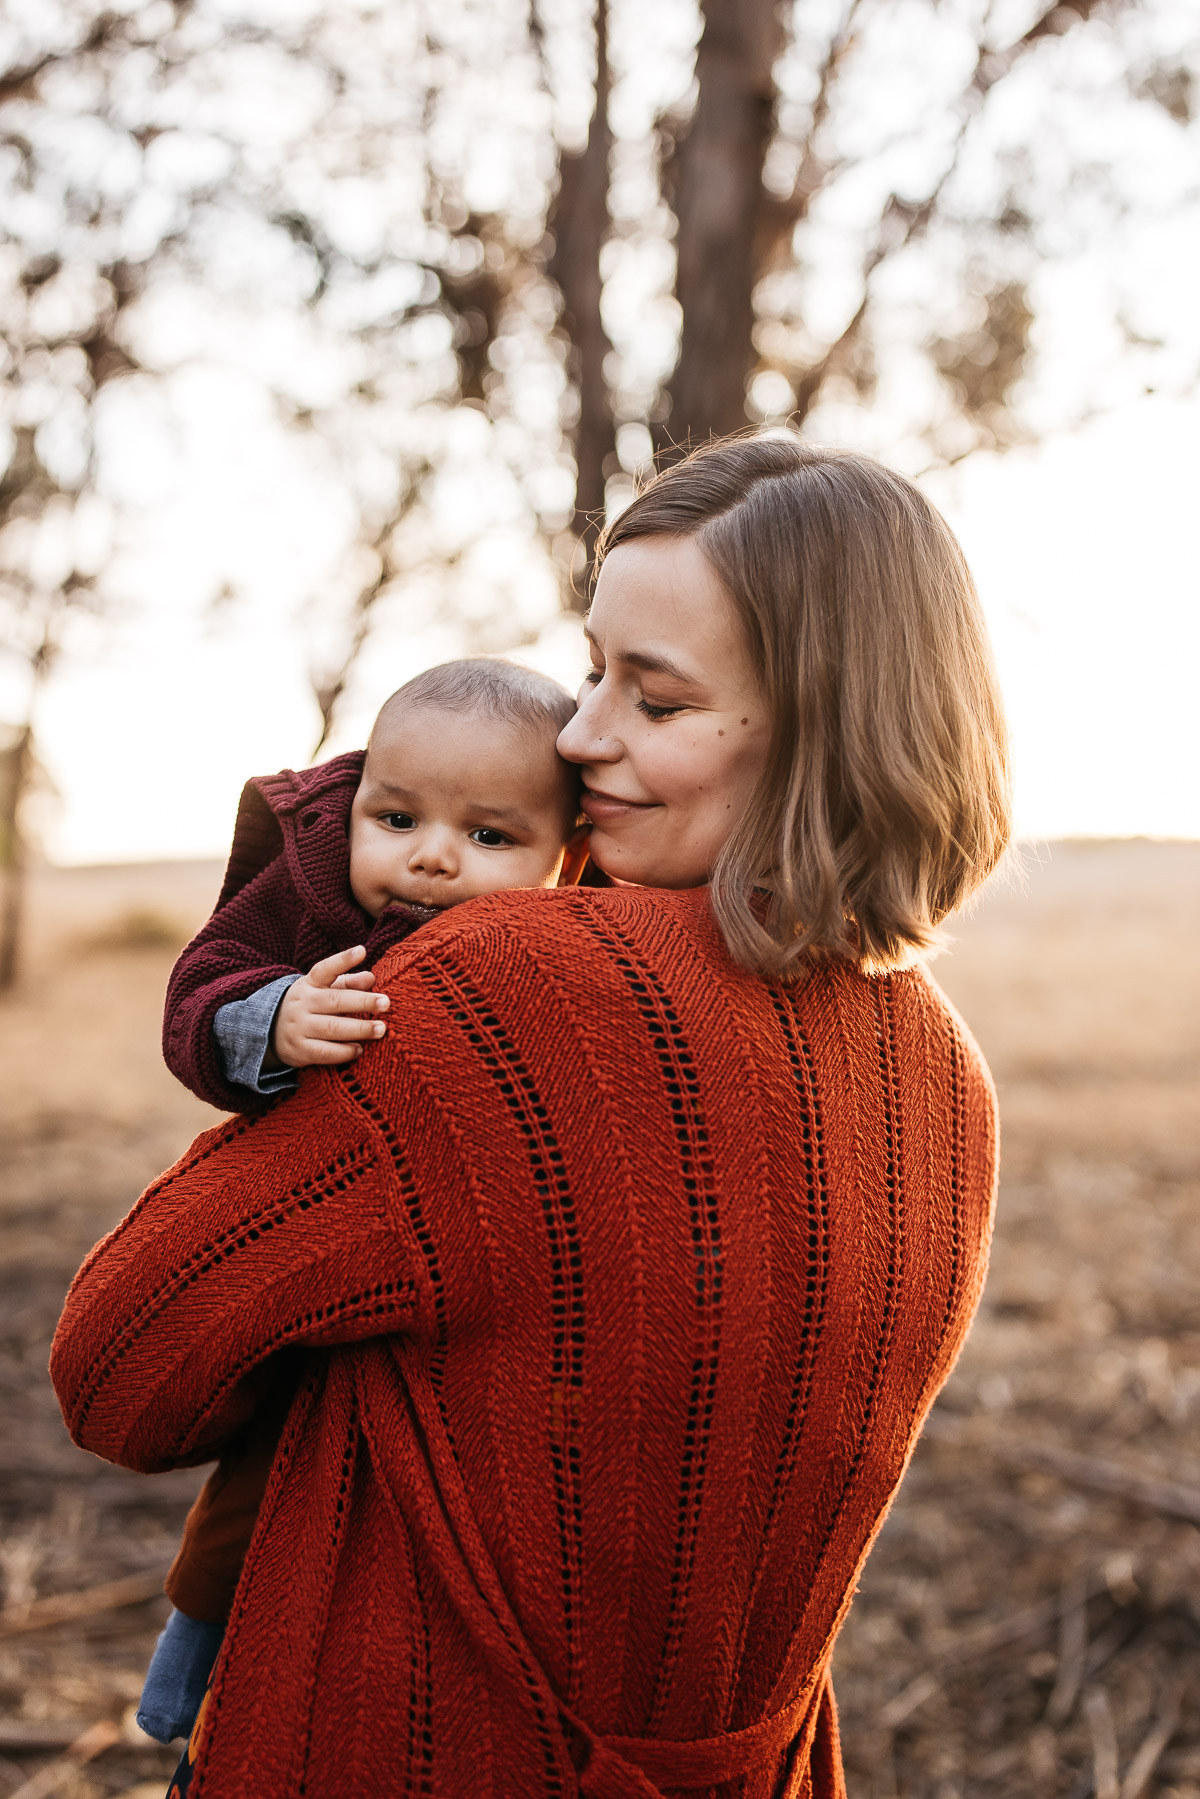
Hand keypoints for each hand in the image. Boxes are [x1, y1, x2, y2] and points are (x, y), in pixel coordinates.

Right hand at [268, 946, 389, 1068]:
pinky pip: (324, 1052)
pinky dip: (344, 1052)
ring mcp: (299, 1027)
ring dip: (359, 1029)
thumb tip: (371, 977)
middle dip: (362, 1001)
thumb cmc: (310, 1007)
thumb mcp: (323, 990)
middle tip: (386, 1003)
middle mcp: (302, 1003)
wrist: (271, 1032)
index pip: (325, 969)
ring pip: (331, 1028)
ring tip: (380, 1029)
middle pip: (334, 1001)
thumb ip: (348, 983)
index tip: (362, 951)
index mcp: (309, 984)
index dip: (343, 960)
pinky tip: (360, 1049)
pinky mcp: (300, 1050)